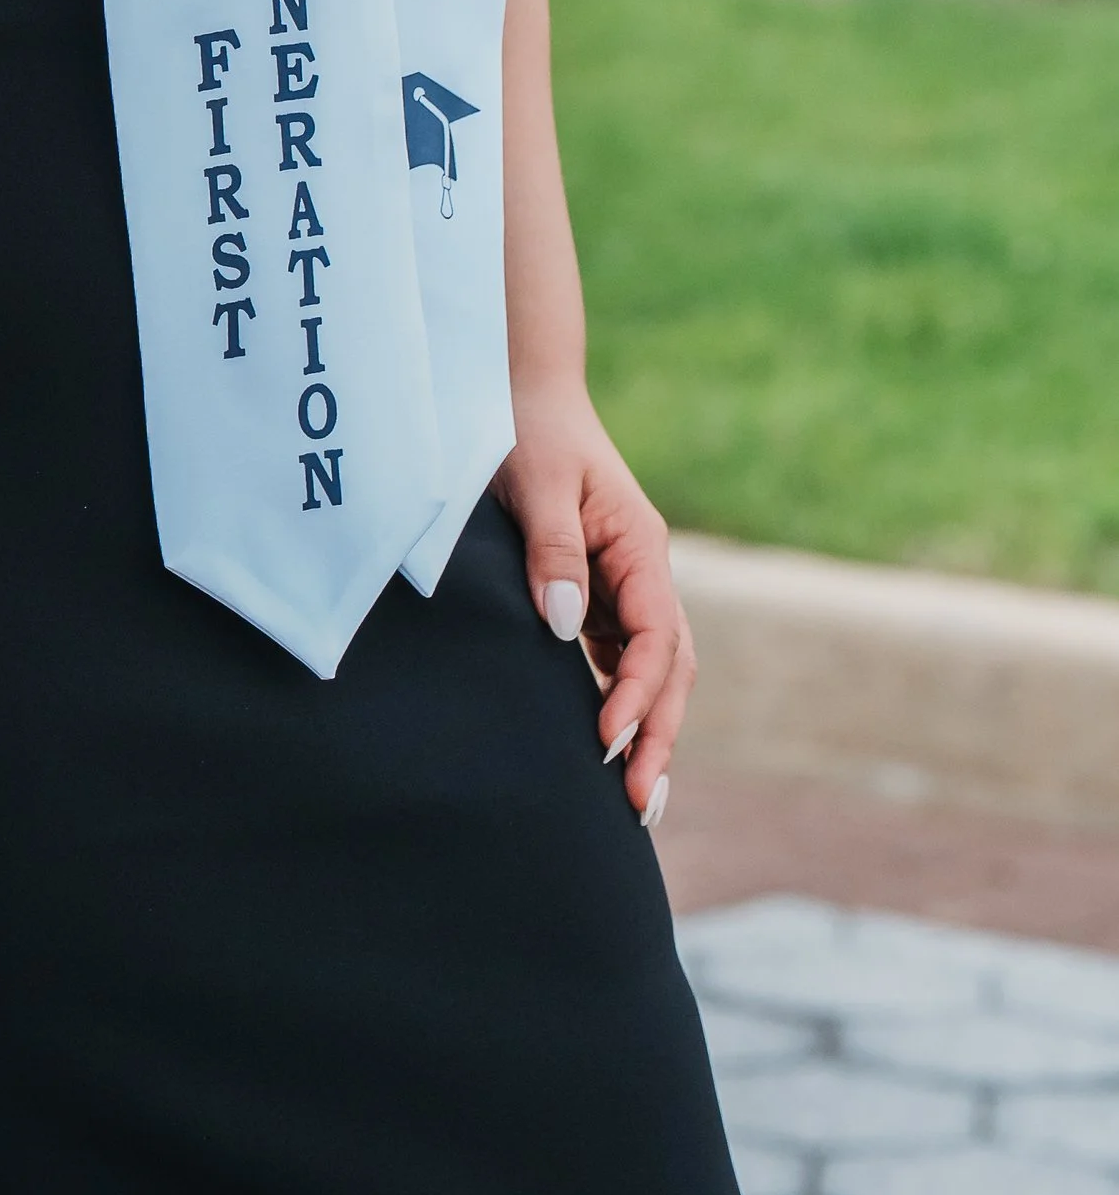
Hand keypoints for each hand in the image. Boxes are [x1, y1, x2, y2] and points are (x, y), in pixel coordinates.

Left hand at [495, 379, 692, 828]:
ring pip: (652, 670)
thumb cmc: (529, 427)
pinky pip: (620, 657)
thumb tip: (565, 628)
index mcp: (639, 546)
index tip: (607, 740)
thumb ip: (553, 551)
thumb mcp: (536, 481)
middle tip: (640, 805)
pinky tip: (606, 747)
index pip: (655, 636)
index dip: (637, 694)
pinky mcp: (598, 590)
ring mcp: (624, 584)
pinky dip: (620, 702)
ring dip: (647, 729)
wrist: (524, 390)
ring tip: (635, 799)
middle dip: (659, 735)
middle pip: (669, 668)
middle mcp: (641, 571)